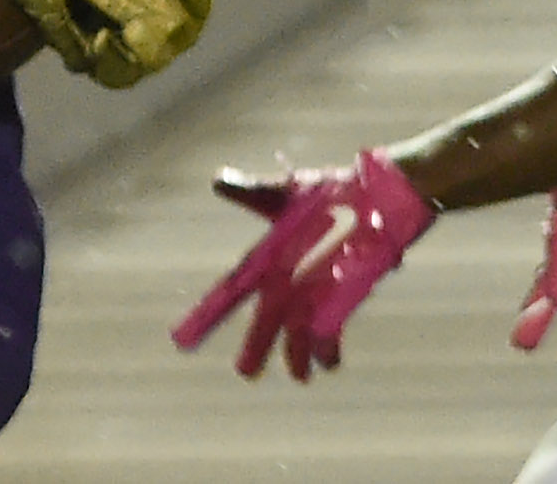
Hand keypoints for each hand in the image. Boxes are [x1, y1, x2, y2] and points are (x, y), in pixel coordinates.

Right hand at [171, 149, 435, 380]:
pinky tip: (328, 360)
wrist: (375, 197)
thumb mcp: (286, 191)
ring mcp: (314, 292)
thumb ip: (254, 191)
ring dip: (298, 354)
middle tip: (247, 372)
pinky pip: (330, 330)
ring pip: (299, 333)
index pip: (231, 292)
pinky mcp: (341, 297)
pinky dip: (328, 346)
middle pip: (266, 322)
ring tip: (302, 376)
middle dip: (256, 346)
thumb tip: (218, 180)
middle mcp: (287, 282)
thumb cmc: (326, 191)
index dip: (207, 316)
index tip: (181, 341)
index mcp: (267, 260)